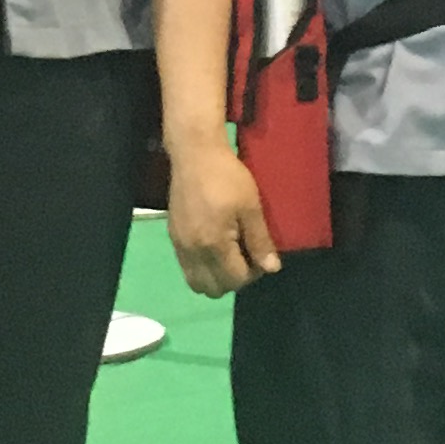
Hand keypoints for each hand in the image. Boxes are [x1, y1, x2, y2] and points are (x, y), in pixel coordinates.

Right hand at [166, 143, 281, 295]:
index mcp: (213, 244)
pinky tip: (214, 247)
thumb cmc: (227, 176)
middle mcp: (192, 251)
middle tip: (246, 257)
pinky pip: (186, 268)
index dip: (253, 274)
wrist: (194, 154)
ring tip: (230, 254)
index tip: (261, 254)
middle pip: (213, 289)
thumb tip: (271, 269)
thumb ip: (259, 241)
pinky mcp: (173, 236)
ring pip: (196, 282)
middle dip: (233, 280)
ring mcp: (179, 245)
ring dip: (215, 277)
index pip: (235, 280)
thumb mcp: (251, 206)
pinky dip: (202, 267)